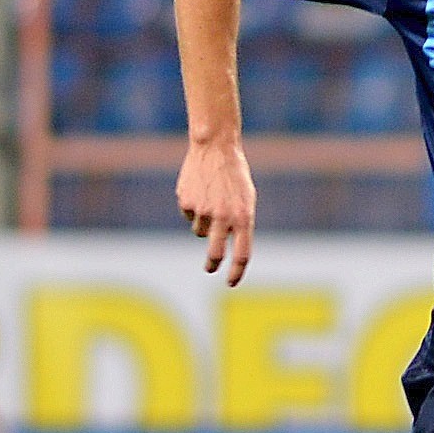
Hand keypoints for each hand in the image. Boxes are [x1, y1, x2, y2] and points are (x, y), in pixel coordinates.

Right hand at [177, 138, 256, 286]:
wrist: (216, 149)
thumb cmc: (235, 177)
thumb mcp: (246, 200)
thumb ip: (240, 224)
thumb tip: (228, 248)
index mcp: (244, 218)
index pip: (242, 254)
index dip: (237, 272)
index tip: (231, 283)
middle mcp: (223, 217)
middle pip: (215, 253)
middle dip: (212, 264)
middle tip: (210, 268)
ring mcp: (203, 211)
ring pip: (200, 231)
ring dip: (204, 223)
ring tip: (211, 200)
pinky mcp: (186, 202)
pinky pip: (189, 215)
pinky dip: (193, 208)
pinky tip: (200, 190)